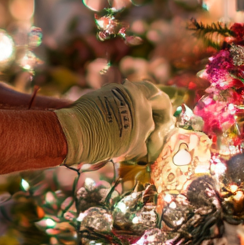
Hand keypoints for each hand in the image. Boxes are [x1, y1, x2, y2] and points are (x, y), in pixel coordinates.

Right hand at [55, 81, 173, 164]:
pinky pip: (142, 149)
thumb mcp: (104, 94)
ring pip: (148, 132)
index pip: (154, 92)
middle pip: (158, 113)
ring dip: (141, 134)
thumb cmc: (87, 108)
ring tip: (126, 138)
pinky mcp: (138, 147)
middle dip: (160, 118)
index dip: (158, 97)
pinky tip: (124, 153)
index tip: (159, 102)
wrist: (82, 130)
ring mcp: (143, 129)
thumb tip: (119, 98)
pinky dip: (134, 151)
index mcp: (136, 93)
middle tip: (158, 123)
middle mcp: (144, 110)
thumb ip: (118, 96)